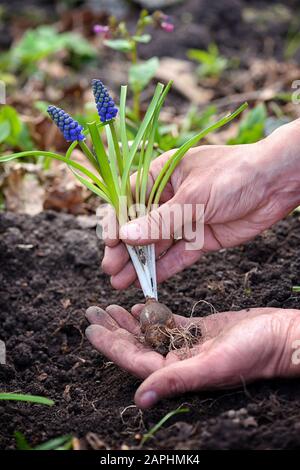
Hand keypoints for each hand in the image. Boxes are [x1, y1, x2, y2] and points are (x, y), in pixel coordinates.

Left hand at [85, 304, 299, 407]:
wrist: (278, 336)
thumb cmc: (253, 353)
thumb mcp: (213, 365)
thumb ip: (177, 379)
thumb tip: (141, 399)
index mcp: (178, 371)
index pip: (135, 359)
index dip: (111, 345)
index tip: (91, 329)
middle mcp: (179, 360)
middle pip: (137, 345)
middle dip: (112, 329)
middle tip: (91, 311)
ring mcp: (187, 344)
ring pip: (149, 332)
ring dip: (127, 321)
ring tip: (108, 307)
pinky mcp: (198, 330)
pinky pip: (167, 322)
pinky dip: (151, 313)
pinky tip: (137, 305)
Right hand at [101, 122, 299, 288]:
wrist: (277, 183)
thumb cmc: (234, 175)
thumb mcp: (194, 197)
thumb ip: (161, 220)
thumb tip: (125, 236)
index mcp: (163, 174)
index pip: (130, 199)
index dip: (117, 221)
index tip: (109, 244)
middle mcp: (171, 197)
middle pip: (140, 225)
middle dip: (125, 249)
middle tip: (111, 270)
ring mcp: (186, 219)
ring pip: (157, 244)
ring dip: (140, 263)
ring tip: (121, 283)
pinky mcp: (201, 238)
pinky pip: (178, 255)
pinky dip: (164, 268)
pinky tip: (148, 282)